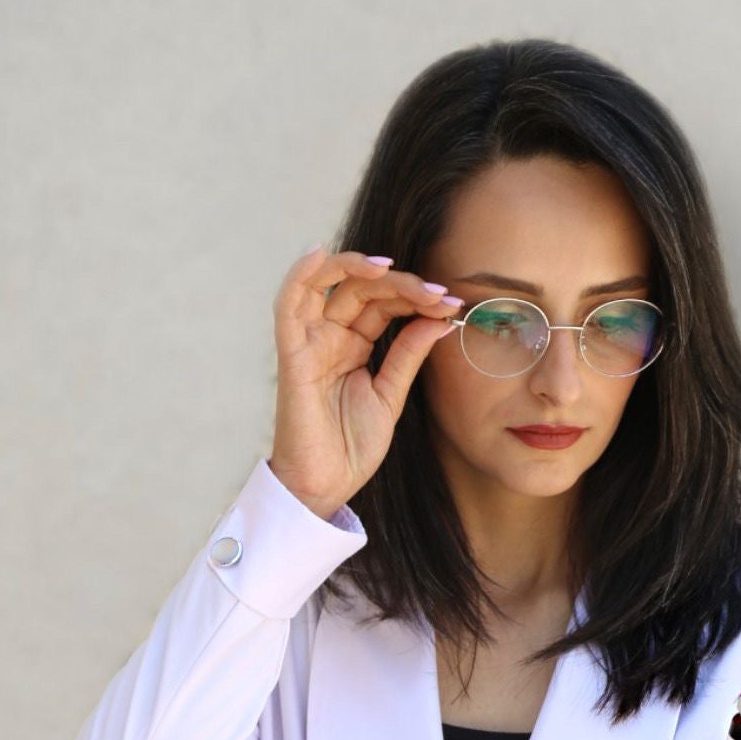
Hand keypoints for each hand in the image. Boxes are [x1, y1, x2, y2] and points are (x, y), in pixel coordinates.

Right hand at [268, 247, 463, 517]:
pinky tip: (320, 253)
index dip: (415, 297)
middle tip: (437, 293)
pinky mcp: (292, 356)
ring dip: (356, 268)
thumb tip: (438, 320)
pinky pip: (289, 306)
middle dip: (401, 286)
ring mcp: (309, 343)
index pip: (383, 304)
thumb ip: (408, 355)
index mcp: (352, 346)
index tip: (451, 302)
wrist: (325, 487)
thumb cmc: (350, 448)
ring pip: (328, 286)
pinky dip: (301, 275)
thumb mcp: (390, 396)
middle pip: (363, 290)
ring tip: (390, 266)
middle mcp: (329, 338)